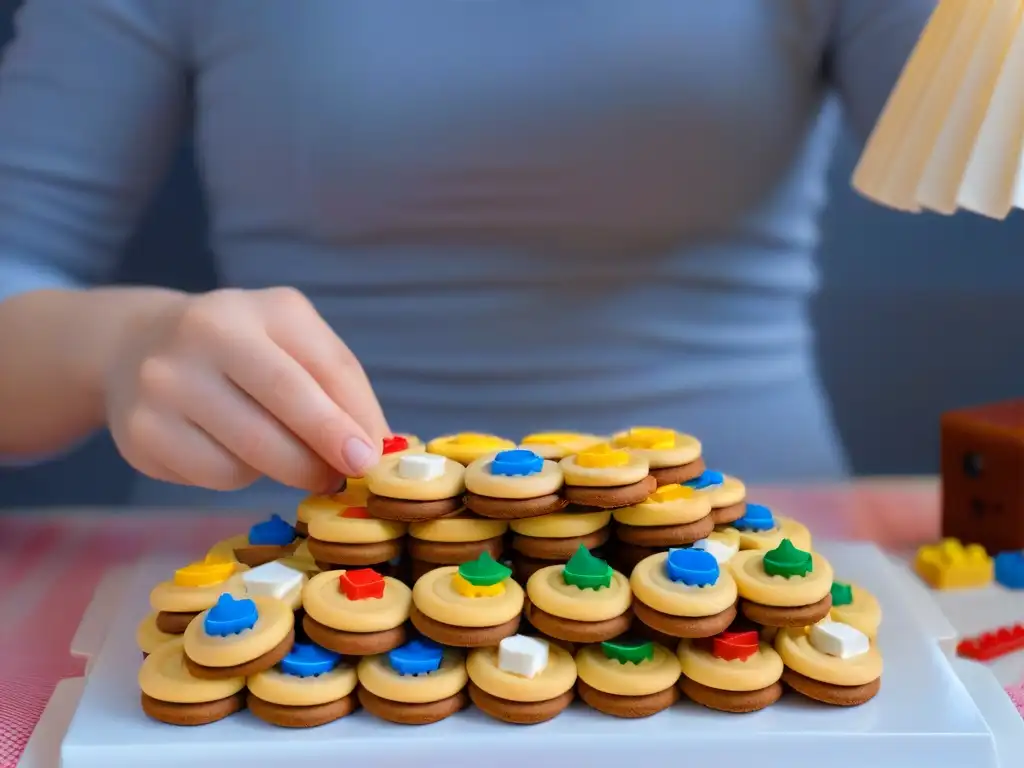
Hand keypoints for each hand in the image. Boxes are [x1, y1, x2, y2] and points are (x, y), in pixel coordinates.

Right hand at [104, 287, 388, 492]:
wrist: (136, 346)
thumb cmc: (242, 353)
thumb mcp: (292, 346)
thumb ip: (339, 389)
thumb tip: (380, 448)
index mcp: (261, 308)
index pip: (323, 365)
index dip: (352, 417)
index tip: (374, 457)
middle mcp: (206, 333)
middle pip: (285, 402)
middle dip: (325, 449)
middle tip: (348, 476)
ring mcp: (166, 382)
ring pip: (250, 453)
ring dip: (288, 471)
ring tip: (297, 465)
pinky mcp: (141, 431)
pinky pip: (215, 475)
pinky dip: (241, 478)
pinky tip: (238, 454)